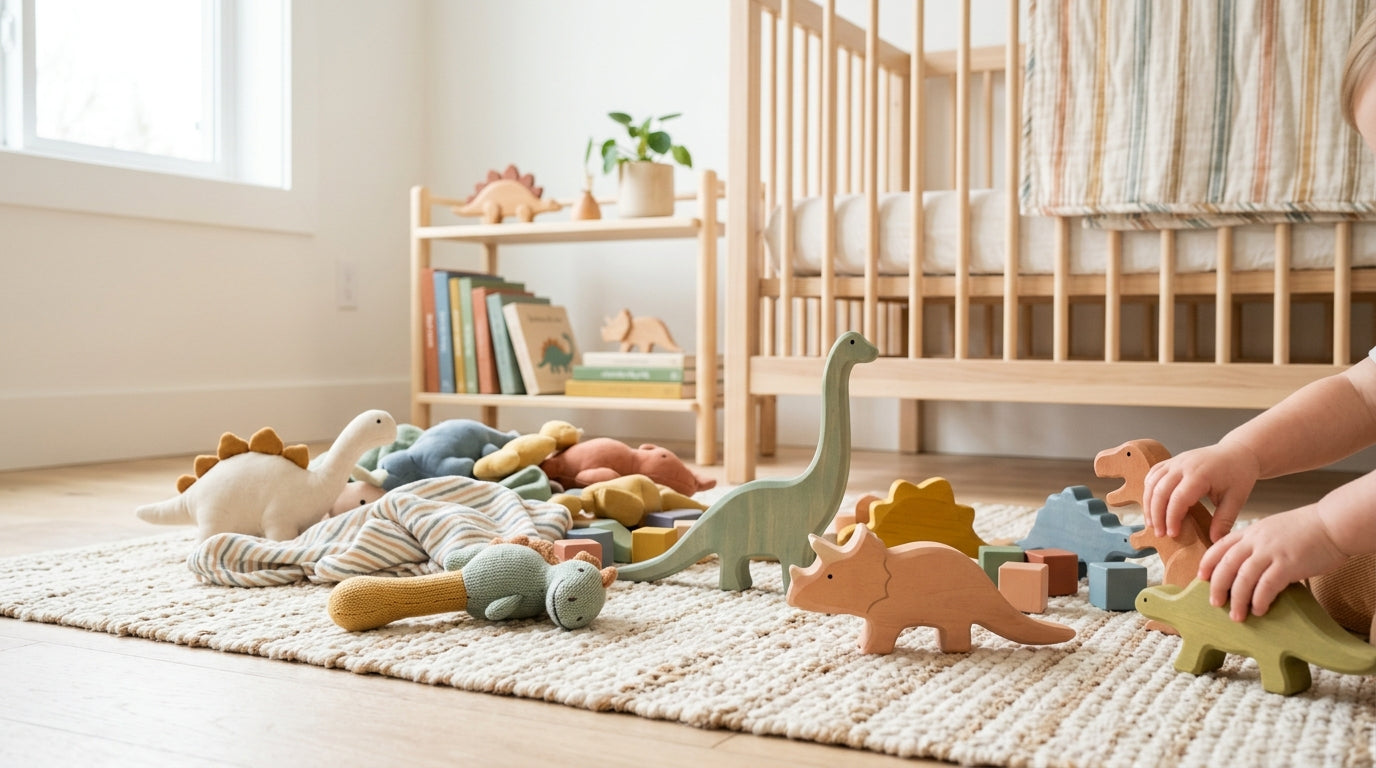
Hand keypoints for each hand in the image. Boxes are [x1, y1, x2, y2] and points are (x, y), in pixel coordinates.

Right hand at [1142, 442, 1259, 540]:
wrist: (1238, 452)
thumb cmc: (1238, 474)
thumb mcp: (1236, 499)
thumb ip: (1224, 520)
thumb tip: (1215, 541)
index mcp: (1200, 475)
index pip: (1178, 499)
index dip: (1172, 518)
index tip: (1173, 534)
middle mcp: (1183, 465)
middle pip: (1159, 491)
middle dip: (1156, 515)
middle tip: (1160, 533)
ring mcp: (1175, 461)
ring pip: (1151, 483)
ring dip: (1148, 504)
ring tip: (1152, 523)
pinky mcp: (1172, 461)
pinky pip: (1153, 474)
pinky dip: (1149, 490)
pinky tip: (1152, 504)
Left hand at [1197, 506, 1348, 620]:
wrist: (1333, 523)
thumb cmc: (1308, 529)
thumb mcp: (1274, 529)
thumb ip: (1259, 543)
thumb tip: (1251, 565)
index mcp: (1251, 531)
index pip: (1220, 546)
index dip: (1208, 563)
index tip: (1201, 577)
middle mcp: (1256, 540)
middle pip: (1226, 564)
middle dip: (1217, 586)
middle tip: (1215, 603)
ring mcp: (1271, 552)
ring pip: (1243, 578)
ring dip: (1237, 599)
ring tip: (1236, 615)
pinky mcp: (1288, 564)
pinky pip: (1266, 586)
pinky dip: (1259, 600)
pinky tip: (1259, 610)